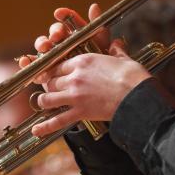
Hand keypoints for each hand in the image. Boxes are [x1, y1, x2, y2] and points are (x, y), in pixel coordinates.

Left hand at [19, 4, 150, 136]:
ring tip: (43, 104)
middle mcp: (74, 77)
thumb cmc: (133, 77)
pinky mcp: (79, 112)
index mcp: (83, 61)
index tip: (49, 75)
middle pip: (50, 82)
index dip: (51, 71)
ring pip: (47, 98)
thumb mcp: (122, 59)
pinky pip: (57, 120)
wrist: (138, 96)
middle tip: (49, 90)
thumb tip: (116, 45)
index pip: (57, 65)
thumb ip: (115, 52)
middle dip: (48, 86)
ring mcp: (75, 96)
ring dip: (43, 102)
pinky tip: (36, 130)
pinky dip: (45, 127)